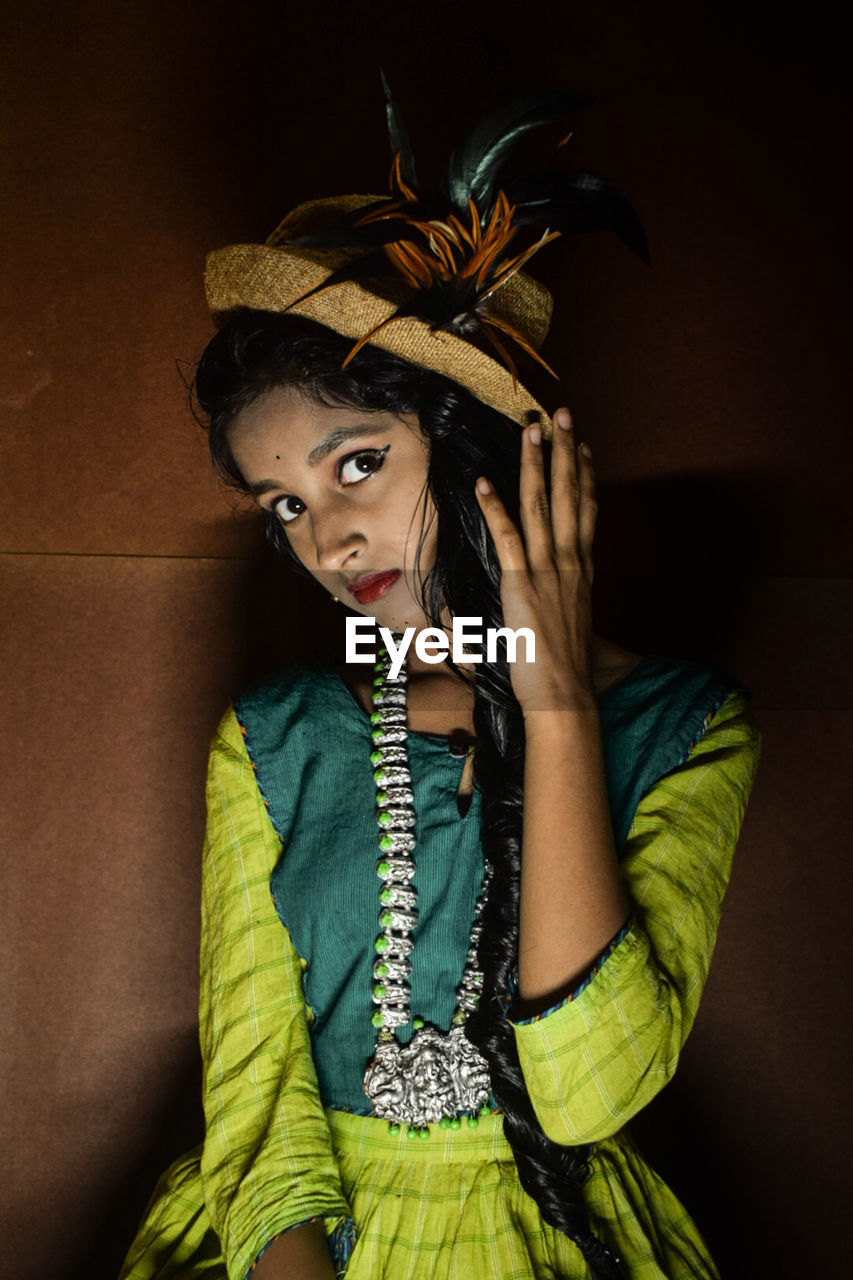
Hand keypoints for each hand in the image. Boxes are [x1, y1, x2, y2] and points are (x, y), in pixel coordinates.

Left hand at [473, 407, 596, 717]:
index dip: (586, 474)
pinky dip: (496, 509)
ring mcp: (548, 572)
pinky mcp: (523, 585)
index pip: (587, 511)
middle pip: (571, 495)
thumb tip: (541, 590)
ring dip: (536, 464)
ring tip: (533, 429)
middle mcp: (571, 563)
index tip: (584, 445)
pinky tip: (485, 483)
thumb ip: (553, 598)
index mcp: (582, 570)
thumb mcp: (563, 623)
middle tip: (564, 415)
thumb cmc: (561, 667)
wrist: (564, 695)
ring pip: (543, 506)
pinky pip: (509, 538)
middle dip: (566, 451)